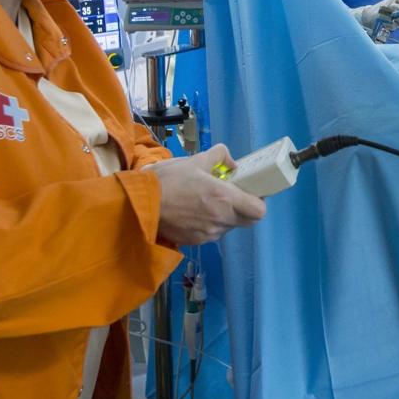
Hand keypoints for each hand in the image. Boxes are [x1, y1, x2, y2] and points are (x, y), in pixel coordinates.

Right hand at [142, 145, 266, 245]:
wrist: (140, 205)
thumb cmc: (168, 180)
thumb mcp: (195, 160)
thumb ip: (218, 156)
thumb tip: (231, 162)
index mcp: (224, 198)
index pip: (259, 211)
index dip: (259, 202)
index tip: (251, 192)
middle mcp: (220, 219)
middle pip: (247, 221)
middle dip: (244, 209)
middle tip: (232, 196)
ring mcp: (208, 233)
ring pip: (228, 227)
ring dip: (225, 216)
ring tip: (208, 202)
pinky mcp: (195, 241)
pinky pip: (211, 233)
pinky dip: (209, 223)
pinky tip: (194, 212)